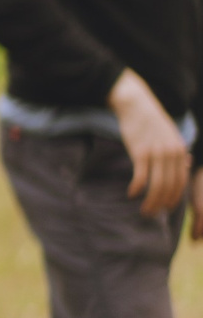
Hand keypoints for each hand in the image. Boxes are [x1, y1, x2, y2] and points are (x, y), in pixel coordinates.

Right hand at [112, 68, 191, 217]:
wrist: (135, 104)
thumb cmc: (150, 120)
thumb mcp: (170, 135)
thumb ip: (179, 151)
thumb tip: (186, 165)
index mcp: (180, 150)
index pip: (181, 181)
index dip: (174, 198)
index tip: (165, 208)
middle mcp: (172, 153)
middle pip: (170, 186)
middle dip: (162, 204)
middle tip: (151, 213)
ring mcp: (157, 152)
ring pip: (157, 185)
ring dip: (150, 201)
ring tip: (143, 210)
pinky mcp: (140, 151)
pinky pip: (141, 176)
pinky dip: (137, 188)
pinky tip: (131, 194)